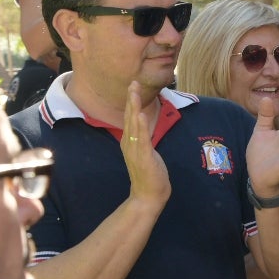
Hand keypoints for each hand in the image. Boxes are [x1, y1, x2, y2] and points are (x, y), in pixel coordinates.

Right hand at [122, 81, 170, 204]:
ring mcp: (135, 150)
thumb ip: (143, 140)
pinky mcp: (144, 157)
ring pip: (133, 124)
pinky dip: (142, 126)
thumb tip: (145, 129)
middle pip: (129, 117)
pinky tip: (141, 115)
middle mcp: (129, 143)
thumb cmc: (149, 175)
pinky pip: (142, 139)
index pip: (129, 118)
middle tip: (132, 82)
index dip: (130, 102)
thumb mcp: (145, 153)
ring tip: (134, 91)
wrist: (148, 196)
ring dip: (134, 107)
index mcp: (129, 142)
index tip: (133, 87)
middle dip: (131, 99)